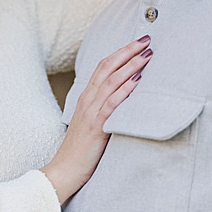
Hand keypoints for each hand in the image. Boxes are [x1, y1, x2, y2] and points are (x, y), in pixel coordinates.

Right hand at [42, 35, 152, 204]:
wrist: (64, 171)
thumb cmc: (82, 149)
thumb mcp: (93, 122)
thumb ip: (106, 107)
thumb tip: (130, 95)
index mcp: (86, 97)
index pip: (103, 66)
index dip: (121, 52)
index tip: (138, 41)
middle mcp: (87, 100)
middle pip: (108, 67)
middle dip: (128, 51)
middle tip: (147, 39)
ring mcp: (91, 112)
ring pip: (111, 81)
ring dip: (131, 66)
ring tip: (147, 54)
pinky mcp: (96, 126)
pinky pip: (111, 104)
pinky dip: (125, 90)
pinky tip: (138, 81)